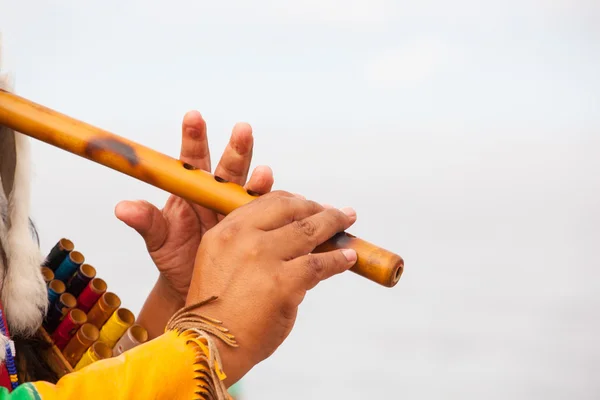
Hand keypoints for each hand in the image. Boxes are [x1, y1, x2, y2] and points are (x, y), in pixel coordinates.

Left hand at [114, 111, 273, 336]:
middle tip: (242, 130)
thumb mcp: (158, 240)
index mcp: (190, 191)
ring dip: (257, 178)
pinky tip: (278, 202)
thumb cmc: (174, 258)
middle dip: (236, 149)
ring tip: (263, 172)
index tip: (194, 117)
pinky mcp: (253, 228)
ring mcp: (235, 211)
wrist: (193, 285)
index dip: (193, 138)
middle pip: (228, 168)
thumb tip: (123, 208)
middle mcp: (216, 196)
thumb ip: (146, 221)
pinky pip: (263, 215)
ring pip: (248, 188)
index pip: (192, 160)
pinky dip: (271, 207)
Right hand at [185, 191, 357, 384]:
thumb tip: (290, 234)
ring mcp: (263, 258)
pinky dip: (338, 259)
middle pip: (290, 209)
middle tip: (333, 211)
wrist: (210, 345)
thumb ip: (247, 244)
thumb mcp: (221, 263)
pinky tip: (348, 257)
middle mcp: (242, 238)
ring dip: (333, 223)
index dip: (293, 200)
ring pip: (309, 230)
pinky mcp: (283, 282)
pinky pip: (319, 264)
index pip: (265, 202)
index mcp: (225, 231)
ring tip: (347, 221)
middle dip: (316, 207)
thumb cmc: (218, 310)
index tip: (307, 204)